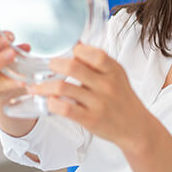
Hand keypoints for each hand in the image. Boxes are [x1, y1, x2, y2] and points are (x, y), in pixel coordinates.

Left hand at [28, 44, 152, 154]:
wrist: (135, 127)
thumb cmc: (123, 99)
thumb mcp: (117, 75)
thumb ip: (98, 61)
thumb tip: (76, 45)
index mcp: (113, 70)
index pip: (93, 53)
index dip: (76, 50)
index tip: (67, 52)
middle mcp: (106, 85)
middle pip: (73, 67)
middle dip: (54, 64)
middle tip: (48, 66)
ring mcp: (98, 103)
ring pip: (63, 88)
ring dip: (44, 86)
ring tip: (36, 86)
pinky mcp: (90, 119)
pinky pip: (65, 109)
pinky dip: (52, 103)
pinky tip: (48, 101)